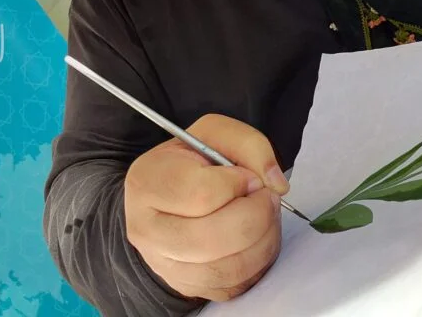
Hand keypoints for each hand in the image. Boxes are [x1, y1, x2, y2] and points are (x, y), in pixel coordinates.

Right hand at [124, 114, 289, 301]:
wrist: (167, 197)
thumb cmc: (190, 162)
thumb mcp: (214, 134)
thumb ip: (249, 145)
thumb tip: (276, 184)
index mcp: (147, 182)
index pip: (202, 194)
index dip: (237, 184)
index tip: (246, 176)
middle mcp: (146, 230)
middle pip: (213, 239)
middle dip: (256, 215)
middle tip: (266, 197)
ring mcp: (164, 265)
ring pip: (227, 267)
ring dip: (263, 240)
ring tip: (265, 216)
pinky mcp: (187, 287)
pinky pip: (234, 285)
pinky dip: (257, 262)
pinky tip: (255, 238)